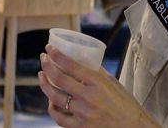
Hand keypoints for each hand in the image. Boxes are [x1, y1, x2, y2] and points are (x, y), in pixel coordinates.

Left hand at [38, 45, 156, 127]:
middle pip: (58, 79)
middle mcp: (88, 97)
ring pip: (54, 98)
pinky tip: (50, 101)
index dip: (56, 55)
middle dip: (46, 66)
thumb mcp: (113, 82)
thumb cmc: (126, 104)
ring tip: (41, 76)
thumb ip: (96, 72)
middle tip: (43, 59)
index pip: (70, 65)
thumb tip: (82, 59)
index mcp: (98, 83)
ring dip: (44, 84)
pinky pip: (59, 118)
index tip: (49, 48)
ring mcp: (83, 114)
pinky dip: (52, 108)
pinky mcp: (81, 127)